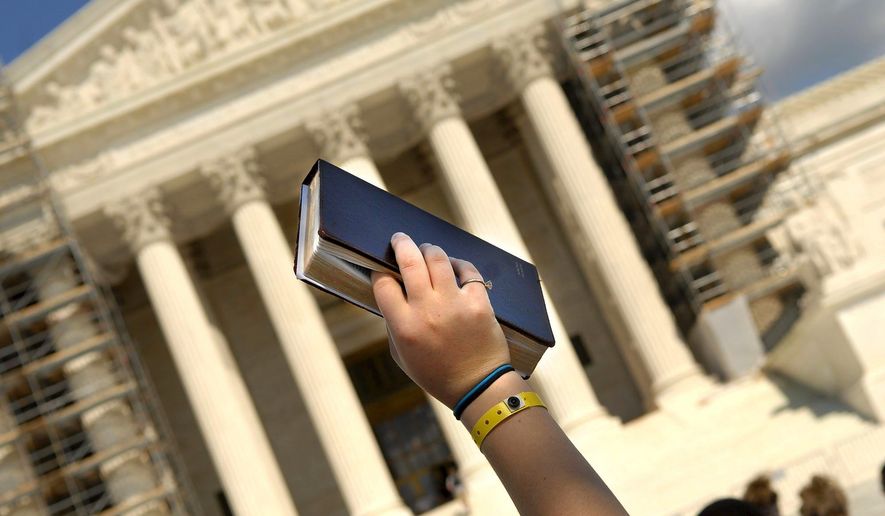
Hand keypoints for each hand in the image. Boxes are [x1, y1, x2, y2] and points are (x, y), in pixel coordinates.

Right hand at [371, 232, 509, 408]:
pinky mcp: (479, 302)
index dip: (380, 273)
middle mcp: (427, 311)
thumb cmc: (436, 373)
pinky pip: (467, 270)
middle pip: (409, 261)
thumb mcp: (402, 356)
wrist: (477, 386)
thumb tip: (391, 294)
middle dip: (401, 244)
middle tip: (399, 239)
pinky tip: (454, 267)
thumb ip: (393, 325)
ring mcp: (455, 304)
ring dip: (429, 249)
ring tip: (426, 250)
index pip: (383, 284)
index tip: (382, 270)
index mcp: (404, 326)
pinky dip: (459, 265)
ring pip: (438, 258)